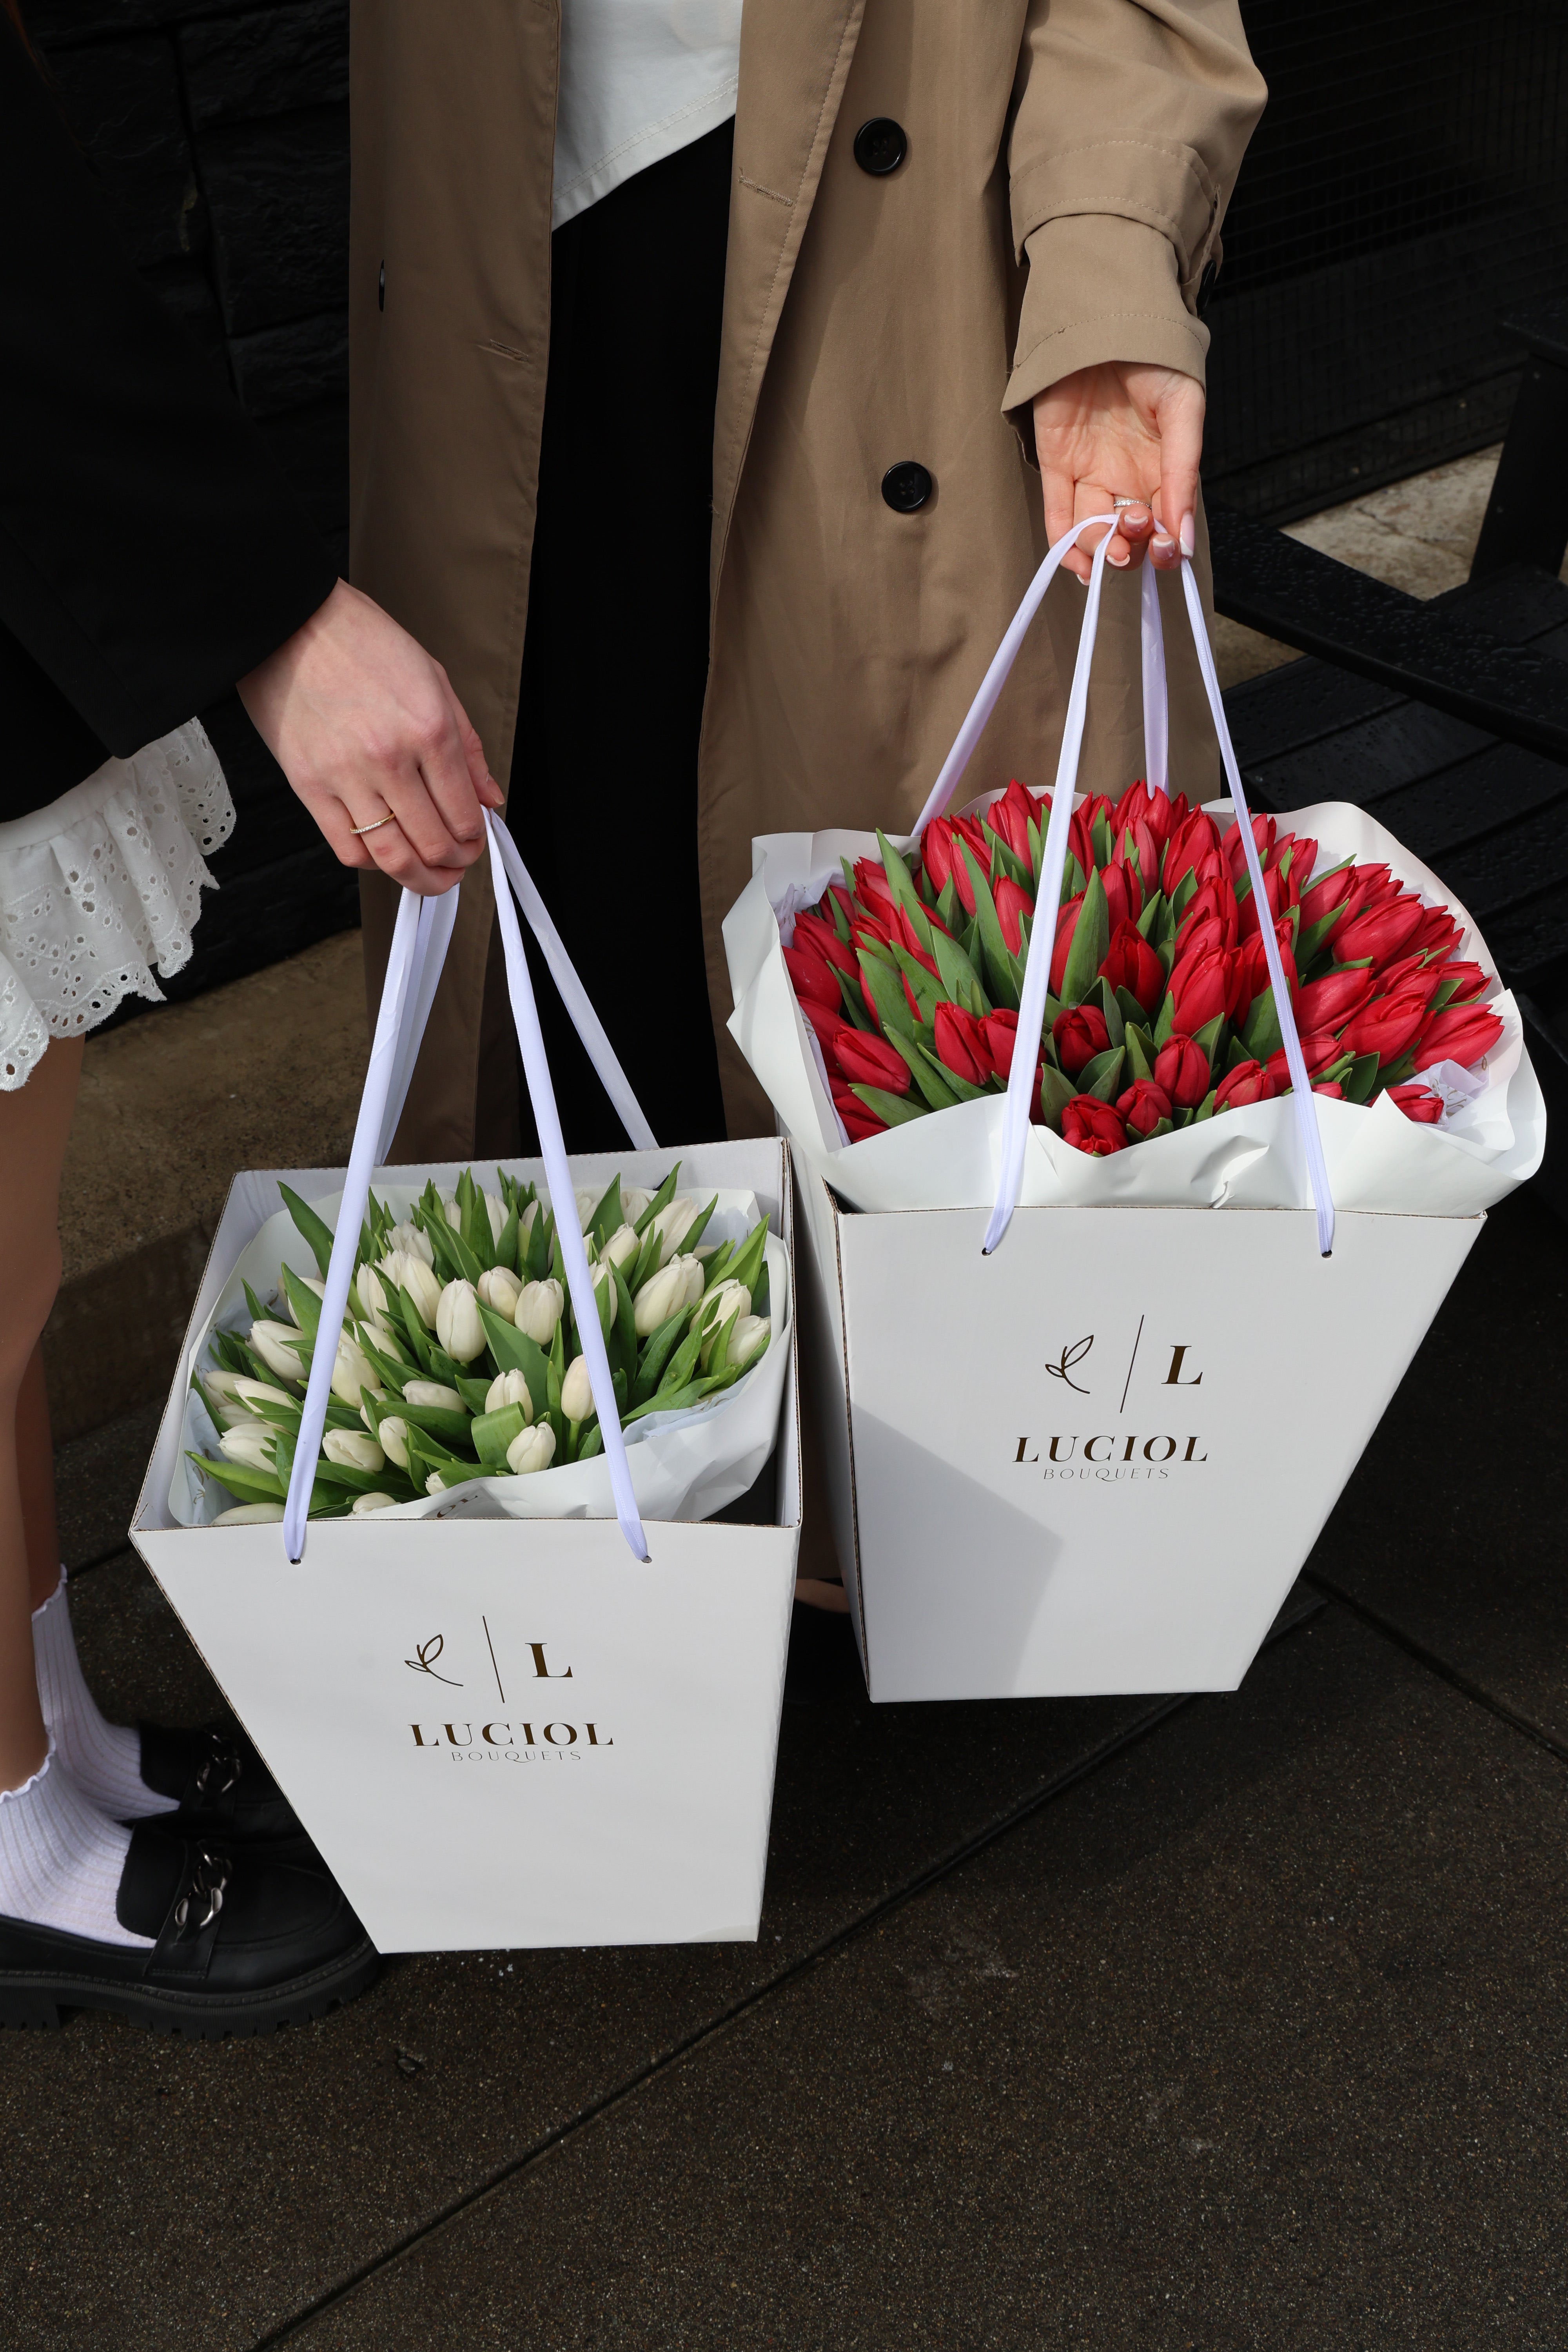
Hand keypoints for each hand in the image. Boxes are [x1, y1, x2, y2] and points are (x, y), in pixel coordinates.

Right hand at [238, 579, 504, 893]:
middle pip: (432, 844)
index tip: (475, 839)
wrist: (289, 620)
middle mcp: (391, 757)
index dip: (475, 839)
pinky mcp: (308, 785)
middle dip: (454, 864)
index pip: (465, 813)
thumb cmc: (360, 640)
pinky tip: (382, 852)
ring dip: (418, 878)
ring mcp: (346, 775)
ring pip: (392, 857)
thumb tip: (489, 797)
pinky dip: (371, 862)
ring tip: (429, 875)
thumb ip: (467, 746)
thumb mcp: (433, 679)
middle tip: (457, 862)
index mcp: (429, 729)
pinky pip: (346, 848)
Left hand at [1032, 362, 1204, 582]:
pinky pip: (1058, 516)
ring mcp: (1090, 474)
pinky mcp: (1056, 466)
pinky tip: (1077, 562)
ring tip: (1109, 543)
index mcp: (1163, 468)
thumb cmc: (1154, 359)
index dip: (1164, 545)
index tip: (1165, 548)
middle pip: (1129, 535)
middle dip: (1132, 549)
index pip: (1164, 522)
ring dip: (1101, 551)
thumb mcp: (1183, 410)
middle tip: (1133, 528)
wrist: (1107, 320)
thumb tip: (1184, 536)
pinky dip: (1065, 545)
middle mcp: (1127, 477)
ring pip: (1094, 532)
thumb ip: (1183, 472)